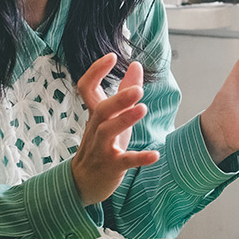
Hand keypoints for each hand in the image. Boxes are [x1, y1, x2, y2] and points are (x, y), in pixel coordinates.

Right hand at [71, 54, 159, 205]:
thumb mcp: (114, 117)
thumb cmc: (102, 143)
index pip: (86, 88)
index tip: (111, 56)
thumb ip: (125, 91)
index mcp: (96, 114)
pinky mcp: (111, 167)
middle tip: (138, 89)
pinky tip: (155, 155)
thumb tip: (136, 65)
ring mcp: (102, 148)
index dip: (96, 71)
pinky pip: (124, 161)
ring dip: (125, 120)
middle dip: (118, 99)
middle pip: (101, 109)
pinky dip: (140, 158)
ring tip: (143, 109)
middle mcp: (96, 128)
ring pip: (107, 132)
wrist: (83, 182)